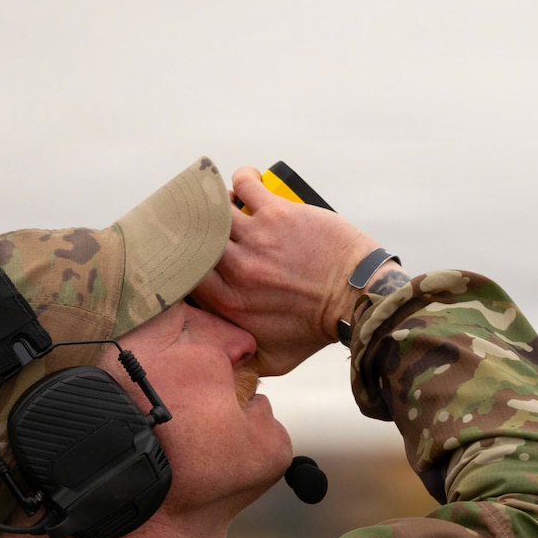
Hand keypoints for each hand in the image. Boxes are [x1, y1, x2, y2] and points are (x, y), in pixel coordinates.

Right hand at [189, 166, 377, 375]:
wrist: (357, 298)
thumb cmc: (317, 329)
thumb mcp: (274, 359)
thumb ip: (241, 358)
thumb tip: (219, 354)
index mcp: (228, 302)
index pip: (185, 274)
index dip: (180, 261)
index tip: (185, 254)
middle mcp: (236, 268)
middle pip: (191, 239)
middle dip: (186, 230)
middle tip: (192, 223)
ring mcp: (256, 237)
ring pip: (213, 209)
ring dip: (212, 203)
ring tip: (219, 201)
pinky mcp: (278, 213)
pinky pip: (245, 184)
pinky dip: (242, 178)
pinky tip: (246, 180)